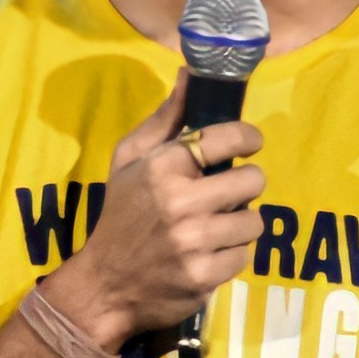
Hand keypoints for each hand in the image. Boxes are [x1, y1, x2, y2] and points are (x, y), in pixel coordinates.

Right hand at [40, 81, 264, 350]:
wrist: (104, 284)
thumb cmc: (121, 214)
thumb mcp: (129, 160)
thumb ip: (165, 119)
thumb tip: (190, 74)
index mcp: (162, 168)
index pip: (227, 138)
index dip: (247, 137)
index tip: (248, 143)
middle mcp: (180, 203)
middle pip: (253, 180)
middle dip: (245, 185)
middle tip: (228, 192)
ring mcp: (194, 242)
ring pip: (254, 220)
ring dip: (240, 222)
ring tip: (217, 225)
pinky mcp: (204, 276)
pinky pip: (243, 256)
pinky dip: (230, 255)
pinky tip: (208, 253)